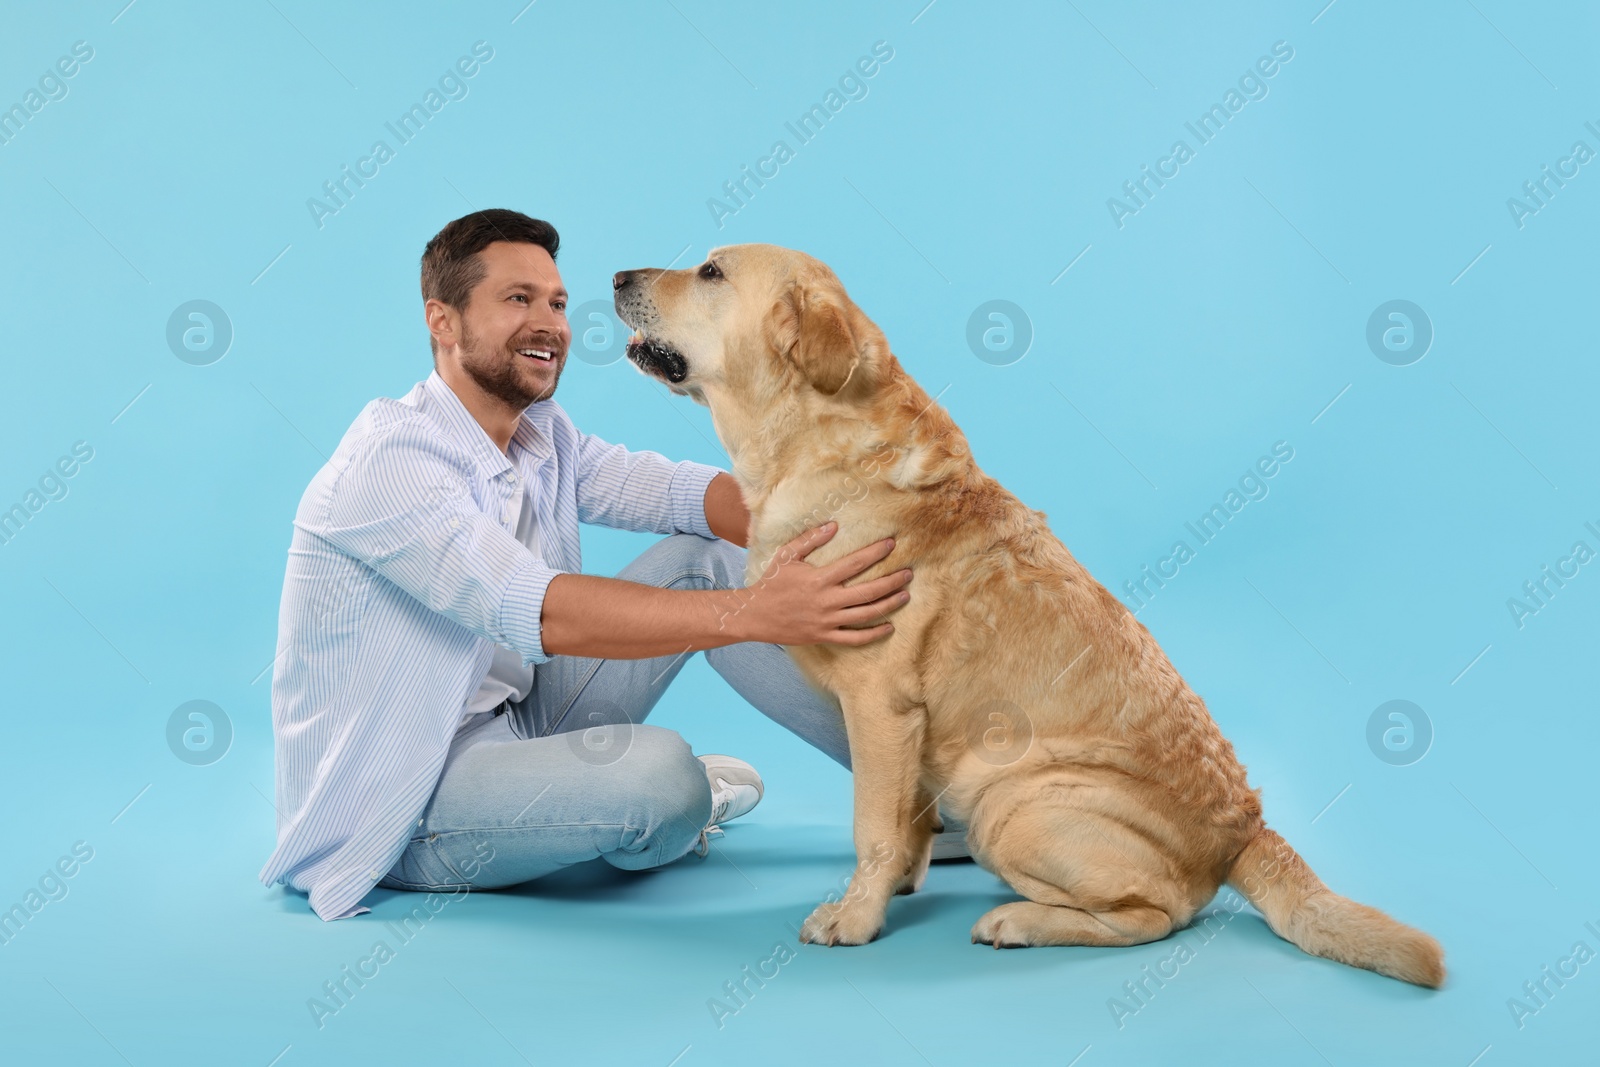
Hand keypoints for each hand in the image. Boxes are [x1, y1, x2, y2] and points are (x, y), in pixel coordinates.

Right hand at [741, 522, 911, 646]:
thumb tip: (834, 526)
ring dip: (889, 605)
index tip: (892, 545)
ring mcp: (827, 621)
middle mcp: (827, 601)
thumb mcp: (786, 556)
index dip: (876, 553)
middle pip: (869, 591)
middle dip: (892, 581)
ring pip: (866, 615)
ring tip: (905, 595)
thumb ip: (810, 540)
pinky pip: (854, 638)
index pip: (855, 564)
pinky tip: (889, 626)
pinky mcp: (824, 636)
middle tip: (908, 573)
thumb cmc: (771, 583)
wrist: (755, 615)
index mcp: (819, 579)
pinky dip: (874, 634)